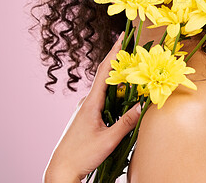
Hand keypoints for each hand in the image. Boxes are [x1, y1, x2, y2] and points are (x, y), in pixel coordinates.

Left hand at [43, 34, 140, 182]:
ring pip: (106, 89)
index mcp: (91, 102)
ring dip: (119, 80)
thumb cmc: (81, 155)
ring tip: (134, 76)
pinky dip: (115, 93)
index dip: (113, 52)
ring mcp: (87, 108)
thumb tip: (144, 105)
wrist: (61, 170)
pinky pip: (103, 98)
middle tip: (136, 53)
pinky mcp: (88, 115)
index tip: (121, 36)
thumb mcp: (108, 140)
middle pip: (106, 75)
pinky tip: (124, 98)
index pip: (103, 70)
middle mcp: (88, 101)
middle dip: (120, 62)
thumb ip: (126, 122)